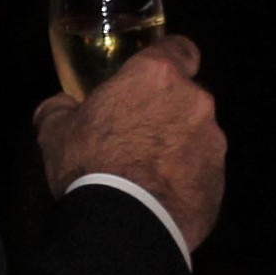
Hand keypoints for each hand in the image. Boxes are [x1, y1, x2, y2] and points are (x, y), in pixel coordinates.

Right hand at [34, 35, 225, 251]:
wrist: (124, 225)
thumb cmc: (89, 164)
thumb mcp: (56, 132)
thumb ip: (58, 109)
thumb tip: (59, 104)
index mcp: (157, 76)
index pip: (180, 49)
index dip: (171, 59)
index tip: (155, 76)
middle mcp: (194, 101)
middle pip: (188, 96)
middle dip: (168, 111)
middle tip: (138, 134)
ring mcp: (213, 142)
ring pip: (198, 135)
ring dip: (180, 147)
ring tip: (150, 175)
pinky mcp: (219, 180)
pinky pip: (203, 172)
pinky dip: (187, 180)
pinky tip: (162, 199)